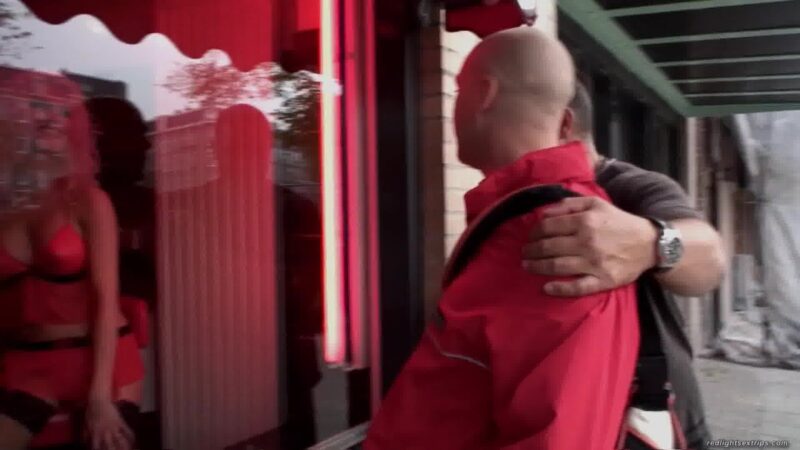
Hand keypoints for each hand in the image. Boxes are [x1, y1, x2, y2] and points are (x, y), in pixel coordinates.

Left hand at [84, 398, 133, 449]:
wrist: (98, 401)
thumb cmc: (90, 413)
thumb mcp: (85, 426)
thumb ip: (85, 436)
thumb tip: (85, 444)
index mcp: (95, 434)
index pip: (96, 447)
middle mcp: (105, 432)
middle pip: (110, 446)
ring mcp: (114, 427)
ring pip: (120, 440)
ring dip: (124, 446)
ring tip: (129, 449)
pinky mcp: (120, 422)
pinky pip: (126, 430)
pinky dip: (130, 435)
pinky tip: (133, 440)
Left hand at [522, 196, 657, 295]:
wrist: (649, 244)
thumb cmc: (618, 222)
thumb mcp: (596, 204)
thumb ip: (569, 205)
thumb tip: (544, 213)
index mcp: (585, 221)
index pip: (548, 227)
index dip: (534, 233)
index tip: (529, 237)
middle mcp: (587, 242)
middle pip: (548, 247)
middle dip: (531, 250)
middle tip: (524, 253)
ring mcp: (594, 263)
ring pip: (557, 266)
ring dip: (537, 267)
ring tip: (527, 266)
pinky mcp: (603, 280)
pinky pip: (577, 287)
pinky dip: (560, 289)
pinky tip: (546, 288)